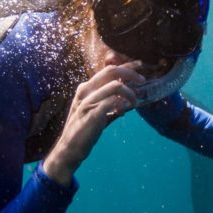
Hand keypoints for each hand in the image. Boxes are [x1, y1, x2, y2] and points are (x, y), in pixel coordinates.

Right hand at [42, 61, 145, 185]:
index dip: (126, 65)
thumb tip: (128, 100)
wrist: (70, 148)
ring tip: (134, 103)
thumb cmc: (85, 129)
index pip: (108, 70)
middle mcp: (85, 90)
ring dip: (129, 93)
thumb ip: (111, 103)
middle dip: (130, 73)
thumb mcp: (97, 111)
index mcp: (87, 88)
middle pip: (111, 71)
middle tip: (142, 80)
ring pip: (115, 86)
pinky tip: (122, 112)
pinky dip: (122, 104)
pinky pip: (112, 101)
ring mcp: (87, 101)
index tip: (139, 64)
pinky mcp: (92, 113)